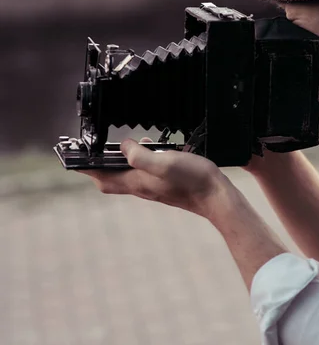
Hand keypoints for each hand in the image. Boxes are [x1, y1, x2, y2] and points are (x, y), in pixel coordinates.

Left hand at [78, 138, 232, 218]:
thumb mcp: (164, 162)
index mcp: (137, 182)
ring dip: (118, 163)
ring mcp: (153, 187)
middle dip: (98, 167)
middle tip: (94, 152)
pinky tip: (150, 151)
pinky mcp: (164, 185)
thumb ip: (140, 156)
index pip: (102, 177)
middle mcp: (141, 187)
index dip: (86, 168)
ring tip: (120, 147)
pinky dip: (138, 162)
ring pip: (126, 176)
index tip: (75, 157)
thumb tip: (123, 146)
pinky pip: (143, 173)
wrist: (216, 197)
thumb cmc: (193, 180)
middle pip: (110, 180)